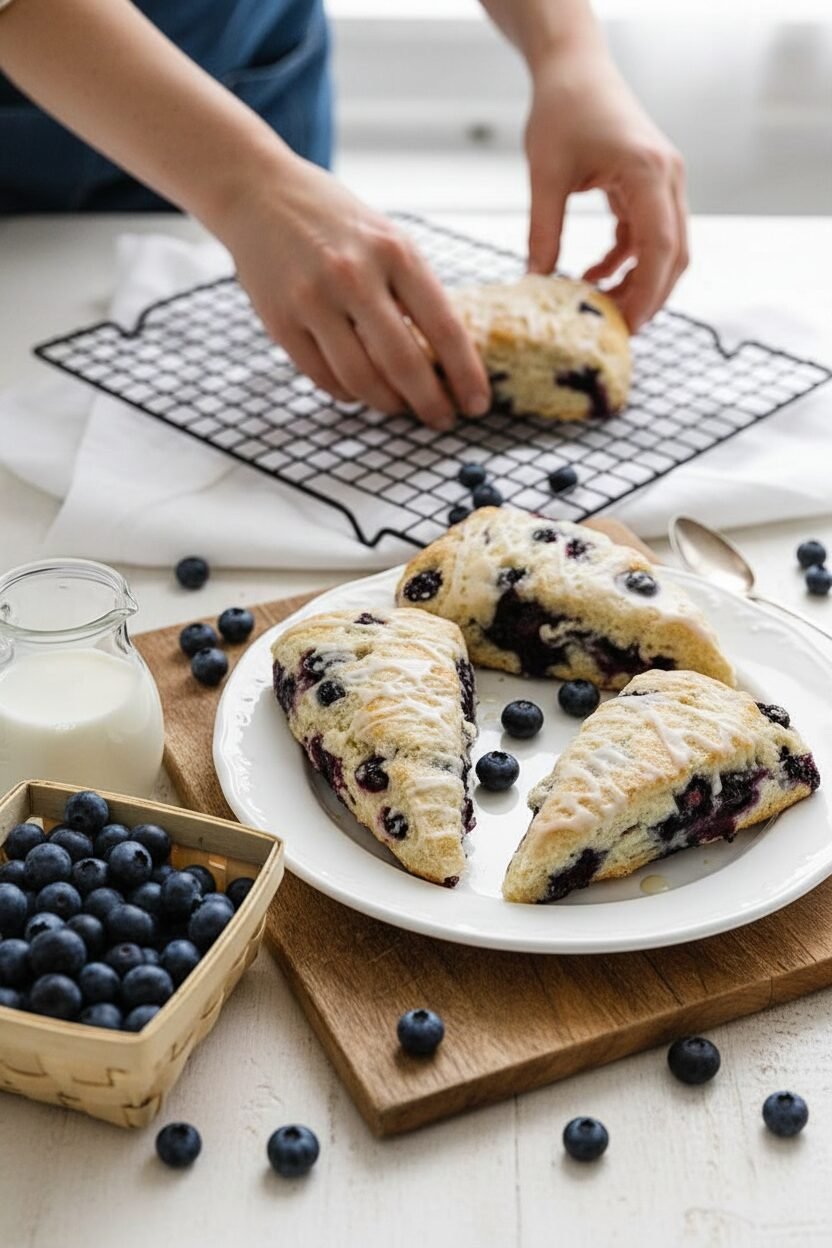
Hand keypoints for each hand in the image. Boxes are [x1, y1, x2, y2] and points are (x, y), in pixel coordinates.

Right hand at [216, 155, 489, 428]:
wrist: (261, 195)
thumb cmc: (336, 223)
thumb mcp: (388, 239)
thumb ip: (415, 292)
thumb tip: (447, 361)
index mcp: (394, 252)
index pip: (444, 328)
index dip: (466, 375)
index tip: (477, 405)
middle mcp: (354, 275)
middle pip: (404, 364)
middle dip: (430, 403)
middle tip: (442, 419)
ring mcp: (313, 300)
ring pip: (361, 380)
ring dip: (388, 404)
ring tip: (401, 407)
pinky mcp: (280, 322)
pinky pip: (323, 378)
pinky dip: (348, 394)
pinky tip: (359, 391)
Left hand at [524, 44, 688, 330]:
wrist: (574, 67)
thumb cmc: (561, 109)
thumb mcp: (545, 175)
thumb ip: (543, 231)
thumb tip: (535, 283)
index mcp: (647, 172)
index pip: (660, 246)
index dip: (646, 292)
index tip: (626, 325)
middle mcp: (666, 177)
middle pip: (674, 254)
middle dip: (649, 297)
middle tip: (616, 330)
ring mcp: (662, 181)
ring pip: (665, 248)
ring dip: (638, 281)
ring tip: (601, 306)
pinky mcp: (649, 185)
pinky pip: (647, 234)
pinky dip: (626, 260)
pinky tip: (593, 274)